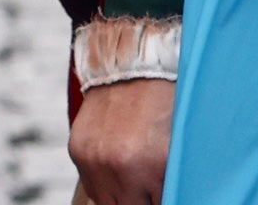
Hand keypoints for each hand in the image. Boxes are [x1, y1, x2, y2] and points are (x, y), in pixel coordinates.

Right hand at [69, 77, 173, 204]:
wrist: (132, 66)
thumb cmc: (164, 99)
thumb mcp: (178, 139)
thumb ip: (170, 175)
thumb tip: (168, 195)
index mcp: (157, 164)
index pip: (161, 204)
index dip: (164, 199)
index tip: (163, 193)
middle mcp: (124, 167)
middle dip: (143, 200)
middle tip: (150, 188)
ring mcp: (98, 162)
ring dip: (121, 198)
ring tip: (134, 180)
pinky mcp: (79, 153)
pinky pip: (91, 186)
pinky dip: (104, 184)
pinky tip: (117, 170)